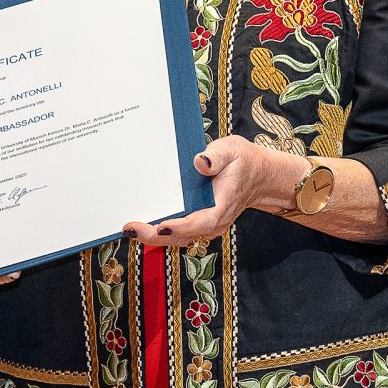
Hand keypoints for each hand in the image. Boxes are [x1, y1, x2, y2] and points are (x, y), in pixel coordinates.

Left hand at [123, 136, 280, 246]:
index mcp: (221, 206)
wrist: (257, 175)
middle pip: (183, 235)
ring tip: (130, 228)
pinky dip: (159, 230)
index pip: (201, 222)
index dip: (181, 227)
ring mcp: (204, 223)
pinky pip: (178, 230)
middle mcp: (212, 220)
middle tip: (131, 229)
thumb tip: (200, 162)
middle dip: (155, 236)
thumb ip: (216, 156)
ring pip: (178, 236)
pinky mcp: (197, 220)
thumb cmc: (242, 161)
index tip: (161, 227)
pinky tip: (142, 222)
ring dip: (153, 235)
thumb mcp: (232, 150)